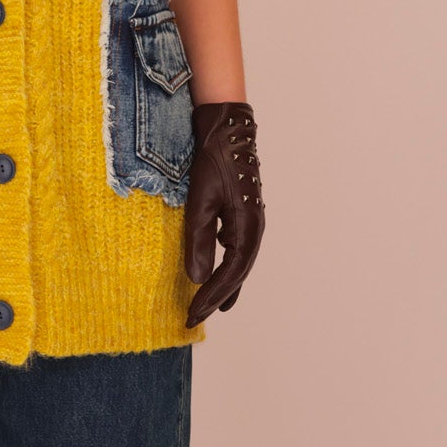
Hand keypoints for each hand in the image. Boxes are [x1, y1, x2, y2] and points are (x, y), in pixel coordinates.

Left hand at [183, 102, 264, 326]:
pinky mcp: (242, 213)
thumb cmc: (214, 161)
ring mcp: (250, 221)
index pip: (231, 273)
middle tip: (194, 317)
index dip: (211, 296)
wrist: (227, 129)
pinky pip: (236, 250)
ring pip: (239, 264)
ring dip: (224, 286)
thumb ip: (198, 240)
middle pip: (238, 273)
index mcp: (248, 227)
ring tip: (210, 306)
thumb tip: (197, 278)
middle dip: (216, 297)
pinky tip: (216, 274)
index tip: (192, 313)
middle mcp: (254, 228)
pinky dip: (227, 268)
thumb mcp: (200, 200)